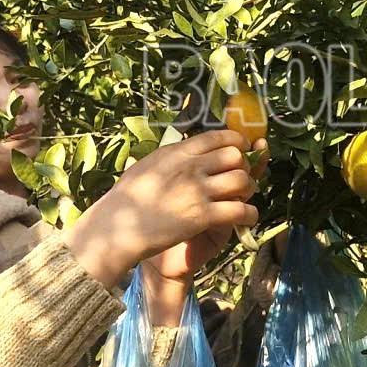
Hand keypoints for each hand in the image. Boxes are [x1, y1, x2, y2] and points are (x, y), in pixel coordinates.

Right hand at [64, 129, 258, 289]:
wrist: (116, 229)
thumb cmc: (125, 200)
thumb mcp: (144, 166)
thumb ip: (167, 157)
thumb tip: (178, 148)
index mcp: (177, 152)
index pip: (218, 137)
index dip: (237, 141)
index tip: (242, 149)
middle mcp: (191, 167)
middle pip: (235, 157)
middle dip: (244, 167)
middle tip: (241, 179)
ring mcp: (198, 191)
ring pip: (242, 181)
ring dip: (249, 190)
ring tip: (244, 199)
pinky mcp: (203, 216)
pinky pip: (240, 210)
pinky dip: (249, 215)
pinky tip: (247, 218)